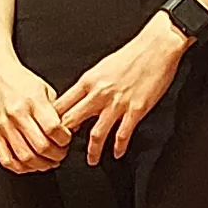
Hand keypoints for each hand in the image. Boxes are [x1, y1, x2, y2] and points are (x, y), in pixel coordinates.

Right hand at [0, 52, 72, 176]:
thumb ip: (57, 110)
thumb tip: (70, 129)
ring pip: (25, 157)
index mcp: (33, 101)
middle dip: (56, 155)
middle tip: (61, 153)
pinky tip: (30, 164)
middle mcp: (17, 114)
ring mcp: (4, 126)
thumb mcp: (44, 89)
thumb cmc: (19, 80)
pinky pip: (7, 159)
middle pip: (41, 146)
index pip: (53, 129)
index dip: (65, 139)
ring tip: (48, 161)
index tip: (67, 139)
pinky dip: (21, 167)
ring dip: (41, 164)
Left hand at [53, 22, 189, 162]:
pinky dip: (118, 148)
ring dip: (92, 152)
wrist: (157, 47)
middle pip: (71, 122)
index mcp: (88, 81)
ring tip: (91, 160)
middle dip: (64, 140)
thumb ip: (89, 85)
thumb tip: (78, 99)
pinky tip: (117, 153)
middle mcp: (98, 93)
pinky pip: (123, 135)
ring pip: (96, 135)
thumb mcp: (101, 67)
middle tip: (64, 151)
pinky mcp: (135, 110)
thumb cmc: (131, 54)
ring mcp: (117, 103)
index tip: (51, 132)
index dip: (52, 122)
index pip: (61, 105)